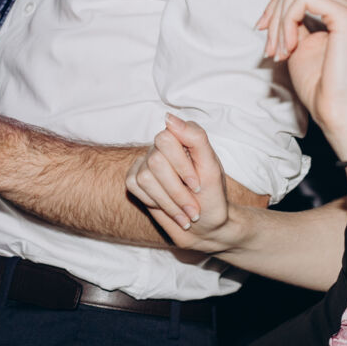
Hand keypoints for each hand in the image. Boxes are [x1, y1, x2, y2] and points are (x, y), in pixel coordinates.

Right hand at [125, 115, 243, 252]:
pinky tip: (169, 208)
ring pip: (144, 178)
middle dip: (176, 191)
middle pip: (155, 161)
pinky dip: (155, 203)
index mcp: (182, 138)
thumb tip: (168, 118)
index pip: (166, 138)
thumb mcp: (212, 169)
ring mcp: (147, 162)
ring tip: (185, 213)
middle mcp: (162, 146)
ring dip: (168, 202)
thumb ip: (195, 138)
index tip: (196, 185)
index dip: (180, 165)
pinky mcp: (136, 179)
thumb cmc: (212, 197)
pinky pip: (134, 186)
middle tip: (193, 208)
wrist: (206, 227)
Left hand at [257, 0, 346, 157]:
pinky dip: (287, 22)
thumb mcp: (296, 37)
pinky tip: (289, 48)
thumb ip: (288, 6)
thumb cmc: (322, 85)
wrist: (339, 115)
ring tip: (279, 51)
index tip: (267, 37)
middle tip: (271, 48)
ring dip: (279, 21)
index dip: (278, 6)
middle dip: (275, 12)